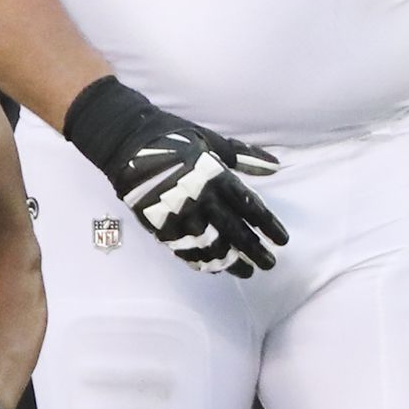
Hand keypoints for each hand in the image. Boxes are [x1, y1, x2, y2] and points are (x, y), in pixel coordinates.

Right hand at [60, 76, 288, 275]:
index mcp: (216, 175)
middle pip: (234, 231)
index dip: (268, 225)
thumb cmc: (172, 137)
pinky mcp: (159, 224)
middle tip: (269, 264)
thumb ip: (244, 157)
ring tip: (245, 271)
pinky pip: (184, 249)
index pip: (249, 206)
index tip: (282, 241)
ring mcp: (179, 214)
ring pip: (210, 246)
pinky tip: (213, 268)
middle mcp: (201, 198)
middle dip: (254, 250)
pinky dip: (200, 261)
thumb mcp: (211, 140)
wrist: (126, 143)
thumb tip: (276, 166)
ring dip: (230, 261)